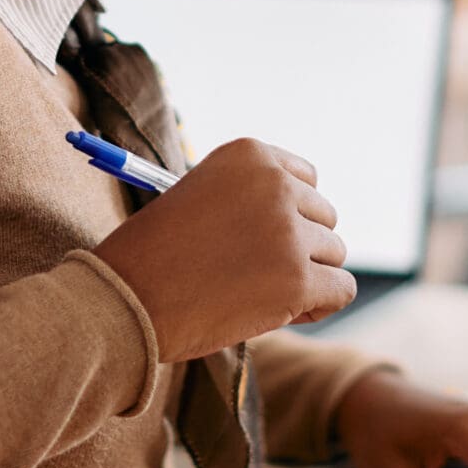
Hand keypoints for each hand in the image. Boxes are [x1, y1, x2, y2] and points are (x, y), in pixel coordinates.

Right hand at [93, 139, 354, 363]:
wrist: (126, 299)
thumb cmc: (155, 257)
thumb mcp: (201, 198)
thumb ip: (250, 199)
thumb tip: (306, 223)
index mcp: (249, 154)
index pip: (306, 181)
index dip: (288, 216)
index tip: (255, 240)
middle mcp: (275, 184)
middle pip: (324, 218)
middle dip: (299, 249)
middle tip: (253, 275)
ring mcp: (289, 231)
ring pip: (334, 255)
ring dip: (305, 278)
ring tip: (256, 294)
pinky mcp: (298, 278)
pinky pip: (342, 290)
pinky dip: (319, 305)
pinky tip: (280, 312)